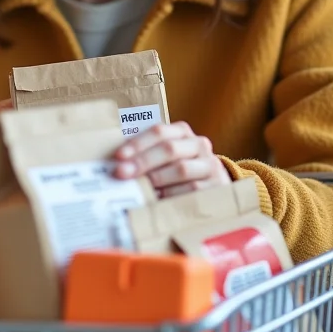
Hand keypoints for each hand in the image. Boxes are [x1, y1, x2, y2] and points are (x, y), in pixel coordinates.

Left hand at [113, 122, 231, 197]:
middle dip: (142, 161)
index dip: (137, 143)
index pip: (159, 132)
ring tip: (138, 188)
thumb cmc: (178, 170)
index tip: (118, 156)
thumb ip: (145, 155)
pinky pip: (191, 191)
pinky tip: (157, 200)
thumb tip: (115, 163)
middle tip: (121, 173)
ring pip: (181, 169)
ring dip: (156, 179)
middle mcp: (199, 144)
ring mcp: (210, 166)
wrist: (214, 186)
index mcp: (182, 132)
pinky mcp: (217, 187)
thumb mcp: (164, 157)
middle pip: (169, 149)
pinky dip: (171, 195)